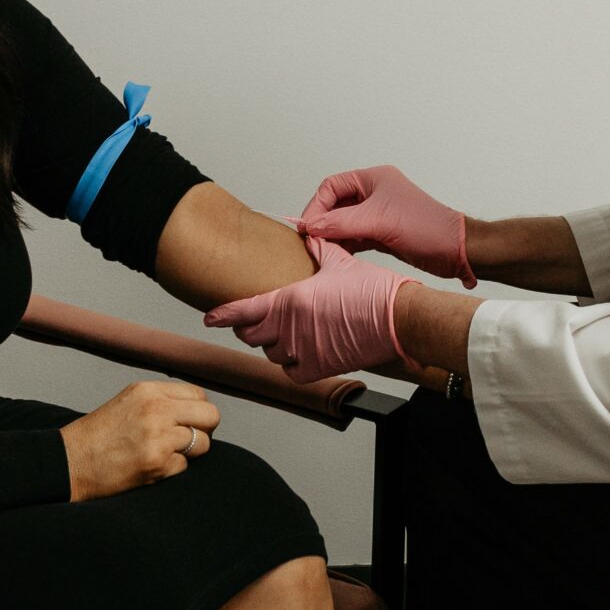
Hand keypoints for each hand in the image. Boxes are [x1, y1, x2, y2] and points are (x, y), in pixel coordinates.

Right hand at [60, 381, 221, 501]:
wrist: (69, 462)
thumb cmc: (97, 435)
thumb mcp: (128, 402)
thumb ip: (161, 401)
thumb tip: (198, 410)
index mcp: (148, 391)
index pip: (199, 394)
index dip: (197, 410)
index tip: (187, 421)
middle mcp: (156, 410)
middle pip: (211, 416)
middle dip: (205, 429)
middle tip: (188, 439)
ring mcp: (158, 438)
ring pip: (203, 444)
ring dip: (189, 452)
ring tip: (166, 453)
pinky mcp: (157, 464)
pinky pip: (185, 466)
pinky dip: (172, 469)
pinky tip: (151, 466)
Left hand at [204, 239, 418, 382]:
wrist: (399, 318)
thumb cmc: (375, 292)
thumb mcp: (341, 262)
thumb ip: (320, 249)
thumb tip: (310, 235)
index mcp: (291, 299)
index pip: (243, 310)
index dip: (223, 315)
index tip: (210, 318)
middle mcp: (292, 327)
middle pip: (252, 335)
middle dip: (250, 329)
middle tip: (255, 324)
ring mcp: (304, 351)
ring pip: (271, 354)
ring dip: (273, 346)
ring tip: (285, 336)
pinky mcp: (320, 368)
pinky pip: (291, 374)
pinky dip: (291, 367)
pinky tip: (299, 357)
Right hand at [297, 166, 475, 285]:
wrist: (456, 250)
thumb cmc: (426, 228)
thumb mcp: (378, 222)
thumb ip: (341, 223)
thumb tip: (310, 226)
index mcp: (374, 179)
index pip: (332, 186)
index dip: (316, 205)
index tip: (307, 227)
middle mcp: (375, 193)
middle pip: (335, 204)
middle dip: (322, 222)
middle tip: (310, 240)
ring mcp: (378, 214)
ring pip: (344, 222)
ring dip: (332, 235)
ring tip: (320, 250)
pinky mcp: (382, 233)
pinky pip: (354, 237)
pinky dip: (344, 245)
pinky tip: (336, 256)